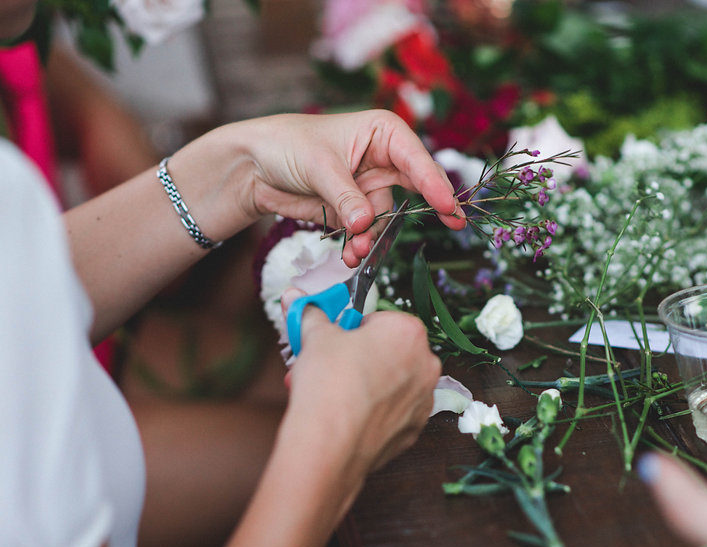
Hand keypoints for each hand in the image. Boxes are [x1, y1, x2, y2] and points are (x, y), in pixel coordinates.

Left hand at [237, 110, 465, 265]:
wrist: (252, 166)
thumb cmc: (286, 145)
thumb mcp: (319, 166)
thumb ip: (346, 196)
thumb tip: (366, 223)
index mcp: (382, 132)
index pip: (416, 157)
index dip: (434, 181)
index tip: (446, 205)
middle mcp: (382, 158)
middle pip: (415, 186)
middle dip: (427, 208)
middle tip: (453, 225)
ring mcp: (368, 185)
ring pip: (386, 216)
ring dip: (374, 236)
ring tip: (357, 250)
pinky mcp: (353, 209)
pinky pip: (367, 230)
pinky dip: (360, 243)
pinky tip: (350, 255)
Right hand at [280, 290, 439, 482]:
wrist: (330, 444)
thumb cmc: (329, 382)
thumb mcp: (315, 337)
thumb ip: (311, 314)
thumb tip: (295, 297)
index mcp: (408, 332)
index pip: (380, 320)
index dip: (353, 331)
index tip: (335, 342)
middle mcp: (426, 365)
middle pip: (389, 352)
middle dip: (360, 358)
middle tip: (330, 368)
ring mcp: (423, 401)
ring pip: (391, 384)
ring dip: (367, 385)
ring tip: (333, 394)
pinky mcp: (413, 431)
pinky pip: (392, 414)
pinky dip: (373, 413)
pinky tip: (347, 417)